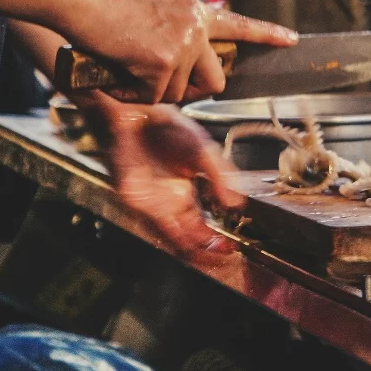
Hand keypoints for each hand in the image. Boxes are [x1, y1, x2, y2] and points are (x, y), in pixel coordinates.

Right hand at [63, 0, 296, 103]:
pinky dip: (133, 93)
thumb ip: (177, 31)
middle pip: (215, 80)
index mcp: (196, 11)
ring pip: (178, 93)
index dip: (266, 34)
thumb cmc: (107, 4)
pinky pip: (153, 98)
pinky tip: (120, 71)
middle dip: (193, 91)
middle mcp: (196, 27)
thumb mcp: (156, 10)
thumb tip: (182, 64)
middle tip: (163, 83)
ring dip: (153, 90)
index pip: (239, 24)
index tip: (291, 40)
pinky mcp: (163, 64)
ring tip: (128, 64)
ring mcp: (183, 46)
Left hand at [77, 93, 243, 262]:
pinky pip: (155, 225)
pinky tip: (190, 242)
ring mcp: (150, 205)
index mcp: (184, 197)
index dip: (217, 242)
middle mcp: (167, 206)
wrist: (140, 112)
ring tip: (212, 258)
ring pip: (171, 240)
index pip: (201, 230)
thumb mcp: (203, 153)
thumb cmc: (167, 129)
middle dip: (207, 254)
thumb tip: (236, 204)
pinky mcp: (134, 200)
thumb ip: (220, 177)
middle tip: (225, 258)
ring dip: (192, 252)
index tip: (233, 248)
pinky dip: (174, 237)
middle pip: (188, 242)